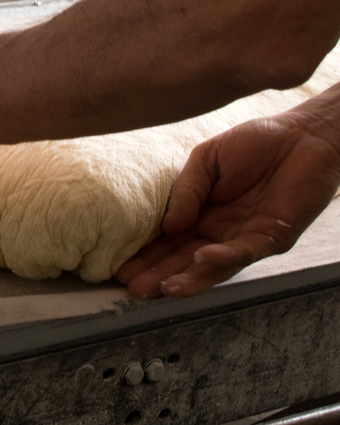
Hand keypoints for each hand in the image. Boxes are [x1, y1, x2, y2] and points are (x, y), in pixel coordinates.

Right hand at [116, 111, 339, 298]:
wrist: (304, 135)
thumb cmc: (257, 142)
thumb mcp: (206, 159)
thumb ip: (185, 191)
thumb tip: (167, 226)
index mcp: (200, 214)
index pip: (167, 240)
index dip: (145, 255)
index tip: (121, 269)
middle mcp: (220, 232)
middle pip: (184, 260)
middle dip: (159, 276)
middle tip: (134, 289)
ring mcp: (245, 238)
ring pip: (212, 266)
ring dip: (188, 279)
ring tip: (162, 289)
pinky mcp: (271, 238)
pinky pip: (243, 252)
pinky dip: (222, 257)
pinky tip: (199, 257)